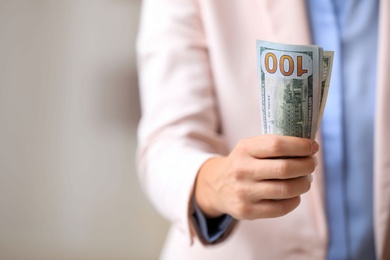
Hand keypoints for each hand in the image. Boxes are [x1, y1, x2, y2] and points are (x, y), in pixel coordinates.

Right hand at [194, 135, 318, 219]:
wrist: (217, 187)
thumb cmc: (243, 164)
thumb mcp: (249, 148)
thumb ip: (273, 146)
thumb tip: (309, 146)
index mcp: (244, 149)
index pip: (276, 145)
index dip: (300, 146)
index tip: (312, 147)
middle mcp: (242, 170)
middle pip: (285, 168)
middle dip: (307, 165)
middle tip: (311, 164)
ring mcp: (244, 192)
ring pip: (286, 190)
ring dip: (304, 184)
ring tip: (306, 180)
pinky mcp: (248, 211)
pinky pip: (281, 207)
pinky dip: (294, 200)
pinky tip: (294, 194)